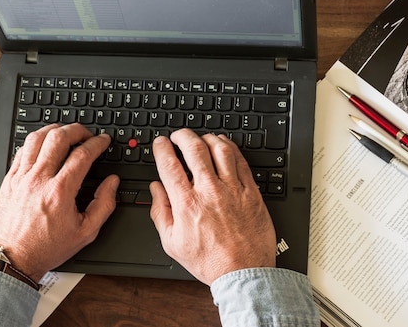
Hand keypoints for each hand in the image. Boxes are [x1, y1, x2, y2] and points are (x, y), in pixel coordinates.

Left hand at [0, 123, 118, 281]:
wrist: (15, 259)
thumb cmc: (46, 247)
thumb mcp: (86, 232)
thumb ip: (104, 205)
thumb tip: (112, 183)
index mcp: (60, 192)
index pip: (82, 155)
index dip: (97, 143)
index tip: (103, 141)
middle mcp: (38, 181)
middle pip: (58, 138)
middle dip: (77, 130)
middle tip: (86, 133)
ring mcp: (21, 178)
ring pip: (36, 138)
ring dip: (54, 130)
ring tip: (65, 133)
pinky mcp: (9, 180)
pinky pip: (21, 151)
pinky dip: (35, 142)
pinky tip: (43, 145)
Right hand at [149, 129, 275, 284]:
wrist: (243, 272)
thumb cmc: (210, 261)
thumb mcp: (172, 243)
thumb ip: (161, 212)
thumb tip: (155, 190)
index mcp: (186, 203)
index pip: (169, 164)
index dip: (162, 148)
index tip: (160, 143)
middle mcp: (209, 191)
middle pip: (194, 148)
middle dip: (182, 135)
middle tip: (178, 135)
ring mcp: (233, 189)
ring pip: (220, 149)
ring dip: (207, 138)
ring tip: (202, 138)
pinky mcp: (251, 192)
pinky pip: (241, 161)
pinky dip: (230, 148)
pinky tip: (225, 147)